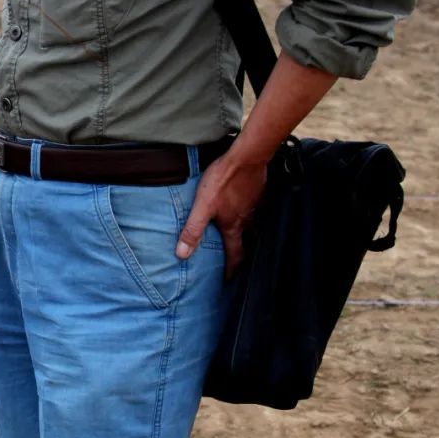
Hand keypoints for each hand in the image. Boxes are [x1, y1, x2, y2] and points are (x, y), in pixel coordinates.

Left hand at [175, 153, 267, 277]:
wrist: (246, 158)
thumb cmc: (223, 181)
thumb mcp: (202, 206)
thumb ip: (193, 229)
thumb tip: (182, 254)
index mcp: (233, 226)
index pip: (235, 254)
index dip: (232, 269)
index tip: (229, 280)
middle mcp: (246, 219)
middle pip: (245, 241)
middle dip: (240, 251)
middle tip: (235, 259)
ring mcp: (253, 206)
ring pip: (250, 225)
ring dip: (244, 232)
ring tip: (236, 234)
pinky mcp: (256, 193)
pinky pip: (252, 209)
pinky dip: (246, 214)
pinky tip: (239, 207)